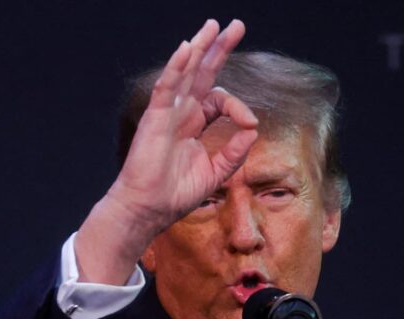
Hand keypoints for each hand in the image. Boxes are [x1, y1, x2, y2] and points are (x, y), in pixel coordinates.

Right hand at [108, 19, 258, 231]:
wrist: (150, 209)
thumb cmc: (176, 194)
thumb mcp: (216, 172)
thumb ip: (235, 151)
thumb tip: (253, 129)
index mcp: (195, 124)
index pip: (220, 100)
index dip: (239, 106)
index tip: (249, 123)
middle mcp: (181, 113)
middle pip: (202, 73)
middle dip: (218, 48)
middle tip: (235, 25)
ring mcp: (167, 113)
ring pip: (185, 72)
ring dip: (199, 47)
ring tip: (212, 25)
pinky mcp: (155, 118)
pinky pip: (167, 87)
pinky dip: (176, 67)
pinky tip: (187, 48)